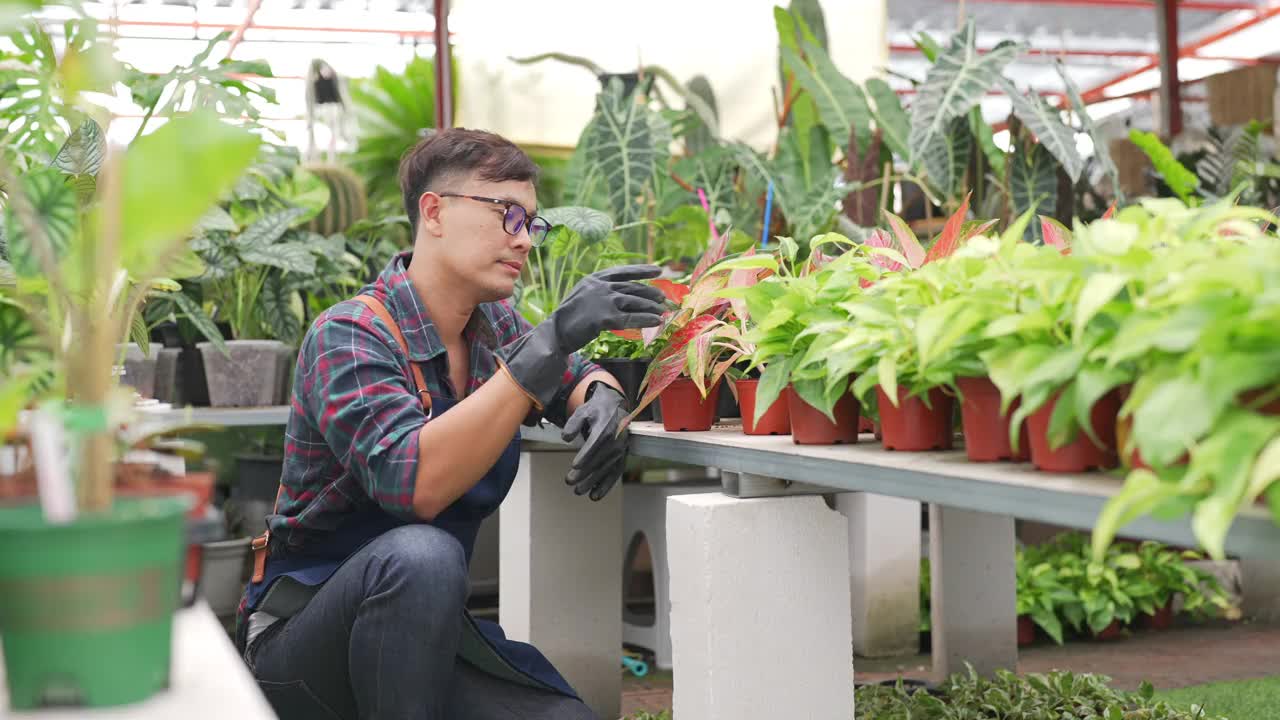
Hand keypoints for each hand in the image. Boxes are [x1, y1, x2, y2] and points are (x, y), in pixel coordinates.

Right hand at [548, 265, 665, 352]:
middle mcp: (601, 286)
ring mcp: (604, 301)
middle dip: (650, 293)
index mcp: (596, 279)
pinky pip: (631, 318)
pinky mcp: (606, 317)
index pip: (624, 271)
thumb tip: (625, 296)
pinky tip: (656, 322)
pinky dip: (646, 320)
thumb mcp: (585, 296)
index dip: (642, 270)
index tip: (657, 271)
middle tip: (663, 298)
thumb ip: (602, 292)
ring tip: (663, 312)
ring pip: (635, 302)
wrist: (556, 331)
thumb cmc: (570, 317)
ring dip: (651, 307)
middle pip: (633, 287)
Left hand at [561, 381, 629, 500]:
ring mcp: (620, 450)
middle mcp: (615, 440)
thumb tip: (565, 438)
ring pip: (606, 469)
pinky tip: (595, 496)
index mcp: (605, 427)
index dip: (586, 455)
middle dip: (584, 472)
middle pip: (599, 459)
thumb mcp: (583, 411)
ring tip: (578, 491)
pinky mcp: (622, 457)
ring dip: (592, 482)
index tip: (575, 465)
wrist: (616, 406)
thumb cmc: (596, 410)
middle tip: (569, 481)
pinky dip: (606, 485)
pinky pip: (615, 473)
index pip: (596, 443)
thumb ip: (573, 424)